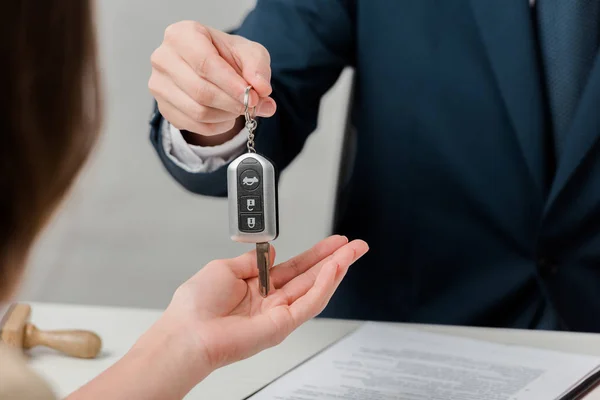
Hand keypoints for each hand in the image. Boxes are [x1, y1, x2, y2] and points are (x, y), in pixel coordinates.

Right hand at [149, 21, 276, 142]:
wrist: (211, 68)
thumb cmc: (227, 56)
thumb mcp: (249, 53)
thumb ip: (258, 68)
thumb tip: (262, 90)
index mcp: (182, 34)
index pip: (205, 63)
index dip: (231, 84)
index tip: (253, 97)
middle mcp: (163, 58)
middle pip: (200, 90)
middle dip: (231, 103)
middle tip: (251, 106)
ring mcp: (159, 84)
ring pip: (197, 111)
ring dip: (226, 115)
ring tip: (239, 108)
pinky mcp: (163, 108)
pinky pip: (194, 126)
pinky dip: (217, 126)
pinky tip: (226, 115)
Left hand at [162, 235, 367, 370]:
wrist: (189, 331)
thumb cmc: (196, 306)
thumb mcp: (225, 267)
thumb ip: (252, 260)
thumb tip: (270, 252)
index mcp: (258, 288)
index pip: (295, 268)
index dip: (315, 254)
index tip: (331, 243)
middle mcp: (271, 301)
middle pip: (312, 277)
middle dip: (336, 259)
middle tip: (355, 245)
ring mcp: (280, 314)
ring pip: (316, 289)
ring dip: (337, 269)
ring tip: (353, 252)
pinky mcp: (283, 325)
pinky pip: (310, 302)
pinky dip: (325, 285)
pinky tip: (335, 268)